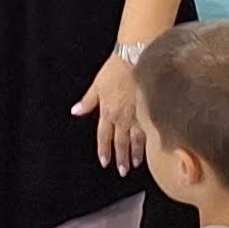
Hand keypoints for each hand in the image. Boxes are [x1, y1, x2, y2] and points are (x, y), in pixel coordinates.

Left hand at [75, 51, 151, 172]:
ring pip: (136, 140)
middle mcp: (122, 117)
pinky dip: (150, 142)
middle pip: (120, 142)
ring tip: (135, 164)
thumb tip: (75, 111)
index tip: (105, 161)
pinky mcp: (151, 110)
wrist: (137, 57)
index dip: (104, 150)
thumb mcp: (97, 85)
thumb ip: (87, 101)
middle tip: (122, 171)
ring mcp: (138, 115)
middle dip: (120, 158)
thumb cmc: (117, 67)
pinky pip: (150, 130)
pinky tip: (153, 148)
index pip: (104, 136)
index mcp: (108, 111)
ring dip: (135, 154)